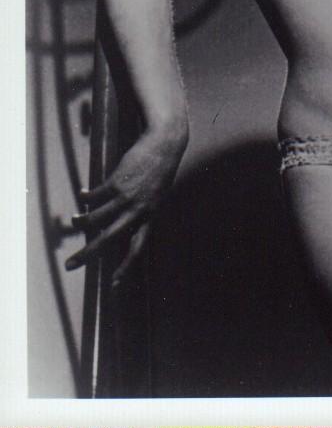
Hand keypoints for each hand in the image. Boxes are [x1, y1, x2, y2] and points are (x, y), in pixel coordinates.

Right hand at [66, 124, 186, 285]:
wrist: (165, 143)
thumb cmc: (161, 169)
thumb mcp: (156, 195)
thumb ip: (142, 210)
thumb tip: (122, 223)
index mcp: (150, 216)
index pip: (138, 247)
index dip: (126, 266)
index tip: (114, 283)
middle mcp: (138, 210)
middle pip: (109, 239)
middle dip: (88, 254)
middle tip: (69, 264)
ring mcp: (127, 197)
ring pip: (96, 218)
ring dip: (82, 222)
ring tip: (73, 222)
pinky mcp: (117, 182)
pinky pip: (95, 196)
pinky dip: (86, 198)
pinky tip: (82, 194)